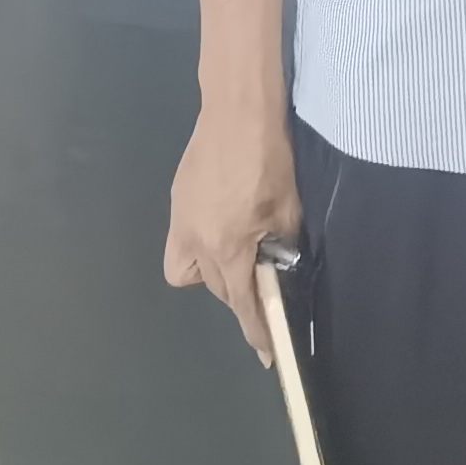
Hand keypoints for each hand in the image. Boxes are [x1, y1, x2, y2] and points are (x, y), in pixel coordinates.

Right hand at [163, 100, 302, 362]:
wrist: (237, 111)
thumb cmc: (270, 158)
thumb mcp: (288, 209)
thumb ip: (282, 248)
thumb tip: (278, 270)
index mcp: (226, 246)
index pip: (242, 303)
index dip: (256, 330)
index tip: (267, 353)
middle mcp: (195, 240)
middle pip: (216, 289)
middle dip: (239, 297)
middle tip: (264, 290)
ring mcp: (180, 220)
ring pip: (189, 271)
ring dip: (214, 274)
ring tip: (237, 256)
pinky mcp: (176, 202)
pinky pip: (183, 243)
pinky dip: (202, 247)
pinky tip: (223, 229)